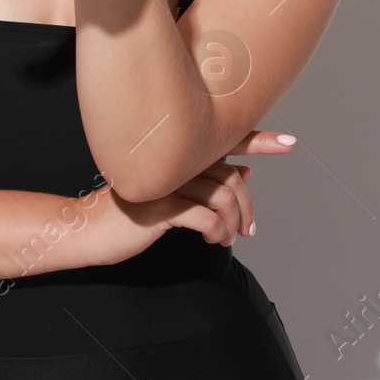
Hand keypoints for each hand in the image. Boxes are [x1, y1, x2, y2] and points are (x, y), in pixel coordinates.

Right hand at [84, 128, 296, 266]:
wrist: (90, 229)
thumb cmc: (131, 211)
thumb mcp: (172, 193)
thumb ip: (207, 180)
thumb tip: (247, 174)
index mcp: (177, 151)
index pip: (226, 139)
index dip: (259, 140)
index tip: (289, 143)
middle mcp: (173, 159)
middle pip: (231, 175)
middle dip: (248, 207)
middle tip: (251, 230)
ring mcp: (166, 180)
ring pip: (223, 196)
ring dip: (233, 224)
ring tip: (228, 239)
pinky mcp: (160, 205)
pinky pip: (205, 217)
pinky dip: (217, 231)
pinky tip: (212, 240)